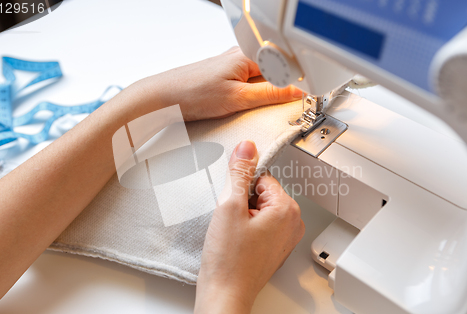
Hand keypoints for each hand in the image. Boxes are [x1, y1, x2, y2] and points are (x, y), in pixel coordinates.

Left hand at [135, 47, 301, 120]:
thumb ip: (270, 94)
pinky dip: (251, 94)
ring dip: (265, 92)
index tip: (305, 98)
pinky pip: (246, 83)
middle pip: (273, 71)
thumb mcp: (238, 98)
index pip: (283, 66)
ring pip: (259, 78)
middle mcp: (239, 56)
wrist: (161, 98)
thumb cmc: (192, 93)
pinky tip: (244, 104)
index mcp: (246, 55)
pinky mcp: (222, 76)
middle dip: (281, 88)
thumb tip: (297, 91)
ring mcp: (230, 65)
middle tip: (287, 105)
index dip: (296, 82)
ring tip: (260, 106)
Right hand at [192, 140, 304, 313]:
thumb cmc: (229, 259)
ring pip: (260, 209)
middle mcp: (292, 223)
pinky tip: (235, 241)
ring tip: (232, 233)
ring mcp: (285, 238)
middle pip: (262, 193)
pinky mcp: (274, 248)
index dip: (241, 188)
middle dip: (243, 201)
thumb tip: (247, 147)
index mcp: (287, 209)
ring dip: (243, 215)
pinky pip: (260, 225)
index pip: (262, 177)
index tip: (232, 202)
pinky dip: (246, 228)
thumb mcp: (229, 206)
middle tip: (231, 221)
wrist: (225, 294)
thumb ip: (239, 172)